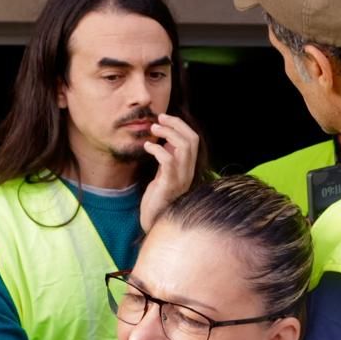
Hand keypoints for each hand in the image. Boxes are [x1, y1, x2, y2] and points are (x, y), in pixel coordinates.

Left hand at [139, 113, 199, 229]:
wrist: (152, 221)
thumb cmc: (156, 198)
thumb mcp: (163, 174)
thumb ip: (168, 158)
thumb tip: (167, 140)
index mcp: (188, 168)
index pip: (193, 140)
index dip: (180, 125)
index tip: (164, 118)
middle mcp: (189, 172)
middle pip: (192, 139)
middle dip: (175, 124)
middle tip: (158, 120)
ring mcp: (181, 179)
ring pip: (184, 147)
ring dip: (167, 133)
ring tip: (152, 129)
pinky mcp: (169, 185)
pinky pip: (168, 161)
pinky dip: (157, 149)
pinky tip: (147, 146)